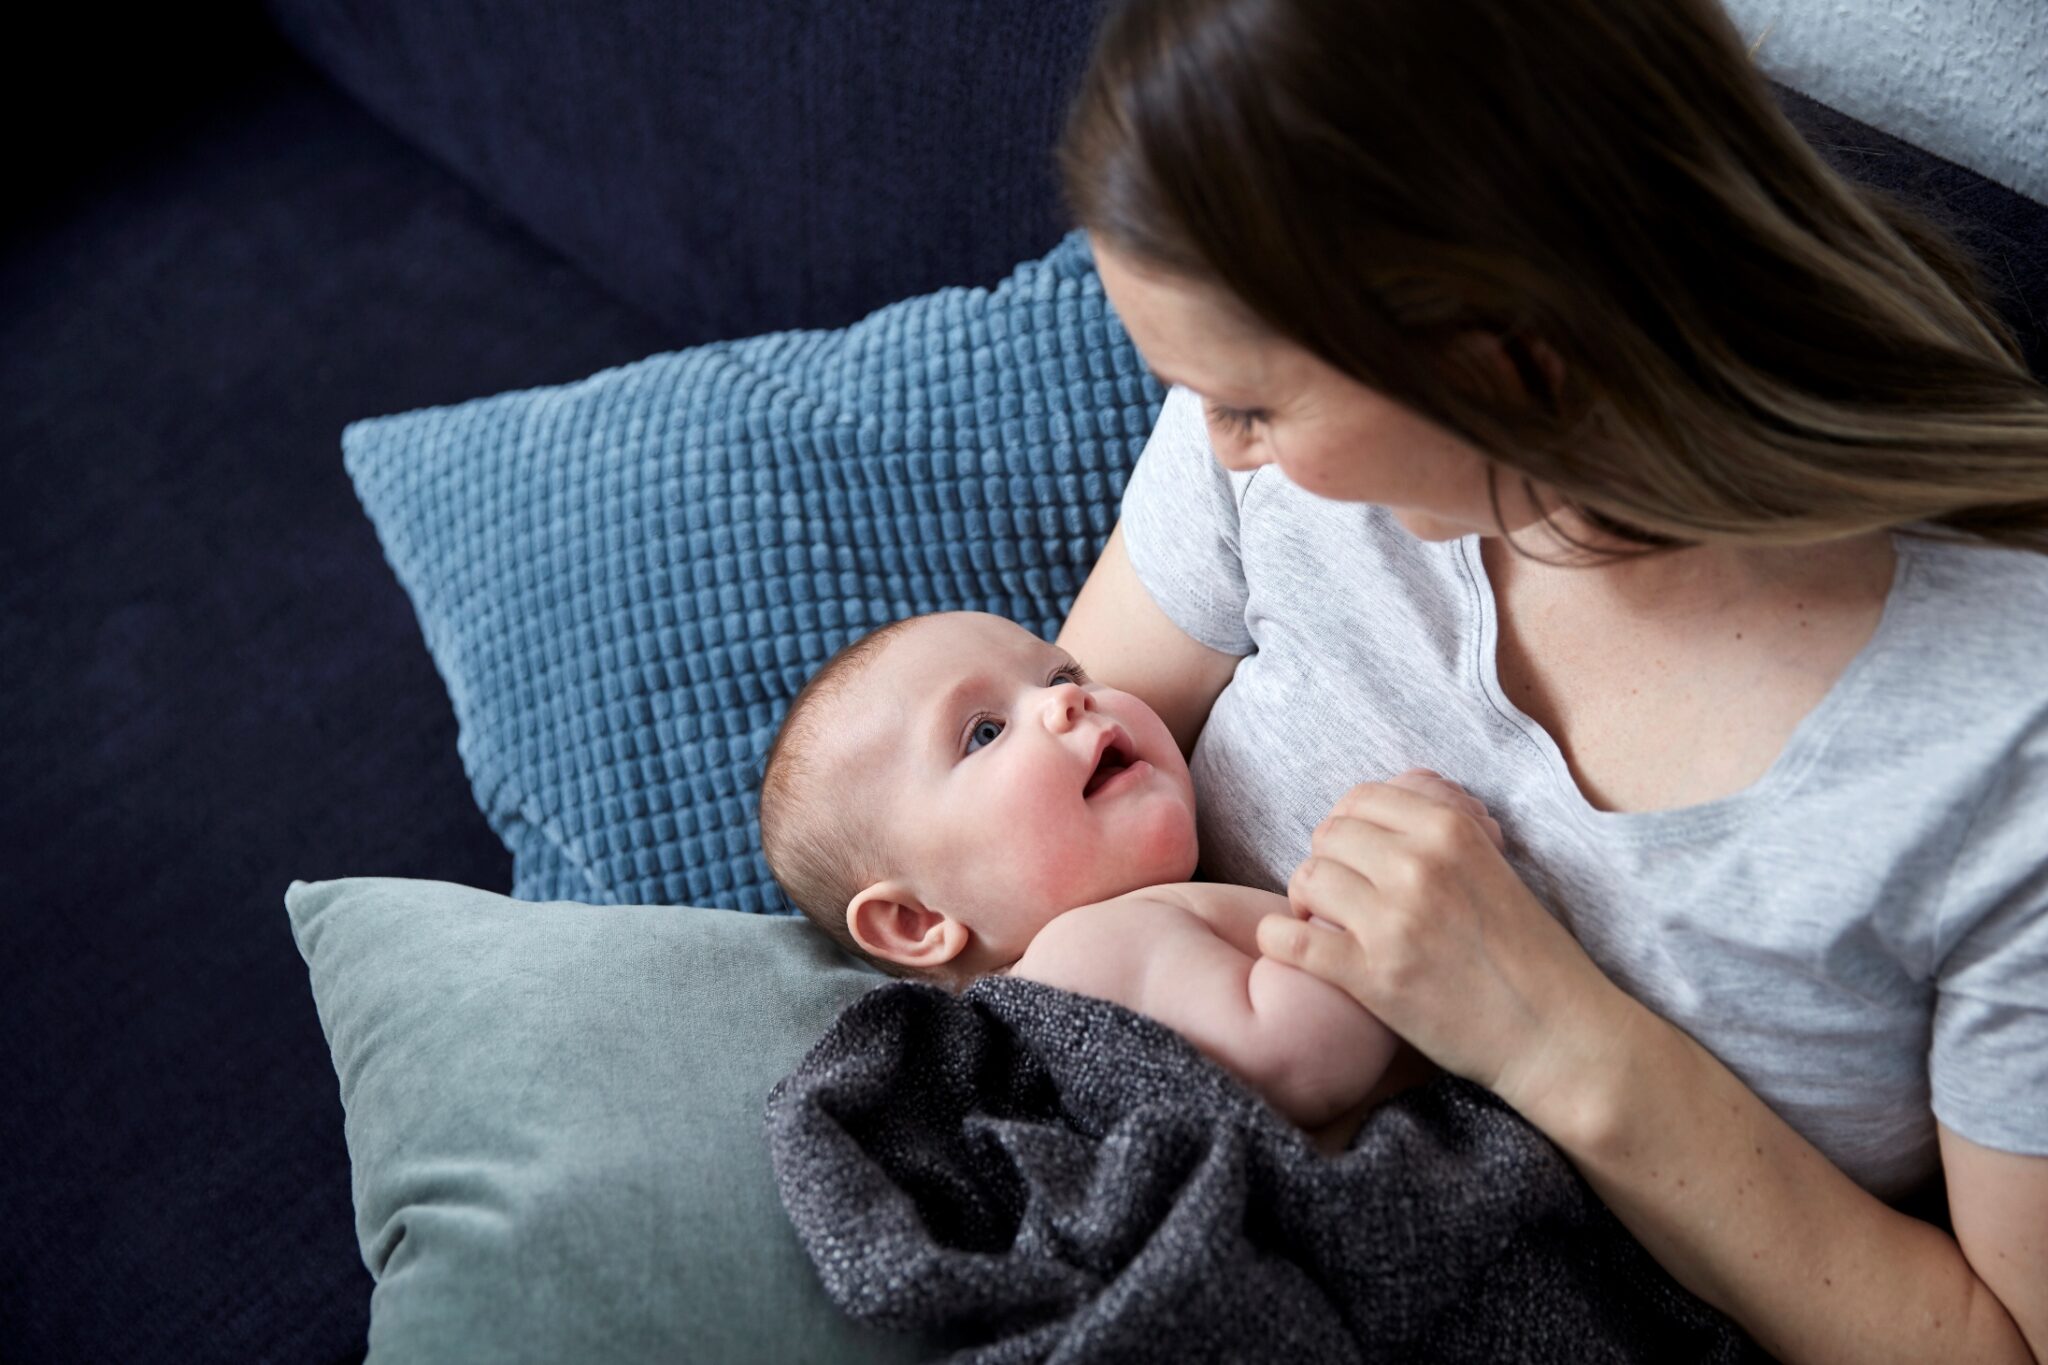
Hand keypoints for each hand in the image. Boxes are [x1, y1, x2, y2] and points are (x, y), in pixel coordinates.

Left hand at [1256, 776, 1624, 1116]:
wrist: (1556, 1033)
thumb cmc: (1530, 953)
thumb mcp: (1495, 865)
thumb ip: (1447, 825)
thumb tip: (1405, 783)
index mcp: (1450, 831)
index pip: (1361, 799)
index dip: (1348, 824)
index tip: (1354, 854)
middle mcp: (1418, 866)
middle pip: (1328, 835)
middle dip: (1327, 861)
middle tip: (1338, 893)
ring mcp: (1393, 921)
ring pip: (1307, 879)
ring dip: (1305, 900)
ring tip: (1321, 922)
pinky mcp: (1373, 976)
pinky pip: (1290, 941)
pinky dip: (1278, 940)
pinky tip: (1290, 945)